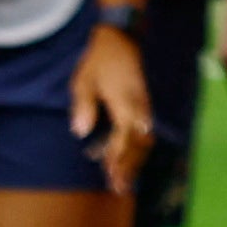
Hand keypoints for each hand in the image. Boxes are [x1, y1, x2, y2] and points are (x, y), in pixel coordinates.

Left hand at [70, 26, 157, 198]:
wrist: (122, 37)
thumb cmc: (99, 60)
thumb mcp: (84, 80)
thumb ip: (83, 105)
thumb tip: (80, 132)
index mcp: (125, 102)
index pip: (125, 137)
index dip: (118, 158)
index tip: (110, 176)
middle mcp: (139, 106)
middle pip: (140, 143)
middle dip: (130, 167)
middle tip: (118, 188)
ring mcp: (144, 104)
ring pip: (146, 138)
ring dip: (136, 160)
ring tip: (124, 180)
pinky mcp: (144, 103)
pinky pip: (146, 131)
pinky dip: (138, 148)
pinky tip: (128, 158)